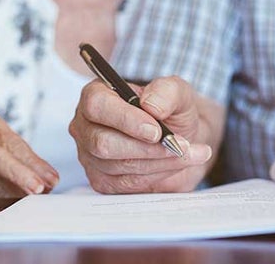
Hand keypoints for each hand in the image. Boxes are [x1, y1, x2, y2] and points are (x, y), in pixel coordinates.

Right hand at [0, 114, 59, 197]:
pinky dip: (3, 201)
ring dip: (16, 192)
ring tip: (35, 196)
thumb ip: (30, 161)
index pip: (12, 142)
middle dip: (20, 175)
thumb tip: (51, 180)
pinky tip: (16, 202)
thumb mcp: (12, 146)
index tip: (51, 177)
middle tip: (40, 188)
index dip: (33, 162)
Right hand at [70, 76, 215, 193]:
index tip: (156, 130)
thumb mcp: (177, 92)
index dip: (125, 119)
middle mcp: (87, 125)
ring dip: (159, 161)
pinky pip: (127, 183)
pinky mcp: (103, 181)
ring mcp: (91, 156)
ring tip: (187, 152)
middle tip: (179, 145)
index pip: (97, 106)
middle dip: (146, 147)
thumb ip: (167, 91)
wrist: (180, 136)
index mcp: (97, 94)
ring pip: (118, 165)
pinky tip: (176, 163)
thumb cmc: (171, 110)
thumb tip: (151, 106)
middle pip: (103, 143)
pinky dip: (157, 174)